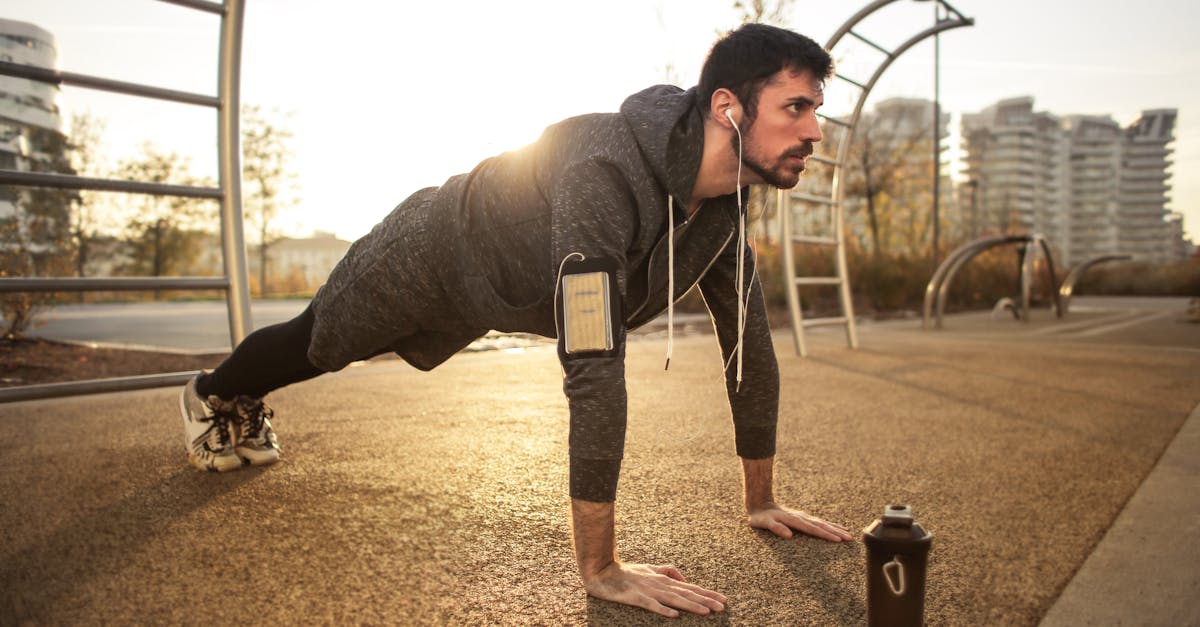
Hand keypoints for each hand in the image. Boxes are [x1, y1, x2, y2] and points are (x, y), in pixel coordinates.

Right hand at [583, 561, 727, 618]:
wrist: (603, 572)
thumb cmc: (627, 572)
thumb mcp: (650, 568)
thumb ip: (668, 571)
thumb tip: (684, 578)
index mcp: (665, 579)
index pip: (691, 587)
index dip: (707, 594)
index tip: (724, 600)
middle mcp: (660, 584)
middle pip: (687, 594)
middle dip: (706, 600)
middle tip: (723, 607)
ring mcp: (649, 591)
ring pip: (674, 599)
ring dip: (691, 605)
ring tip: (707, 612)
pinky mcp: (636, 597)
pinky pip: (651, 605)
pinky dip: (663, 610)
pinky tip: (674, 615)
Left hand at [748, 502, 853, 541]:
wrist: (760, 503)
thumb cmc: (760, 517)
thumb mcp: (764, 523)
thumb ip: (776, 528)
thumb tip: (789, 535)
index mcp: (794, 520)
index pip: (812, 529)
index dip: (825, 535)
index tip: (838, 540)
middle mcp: (801, 517)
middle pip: (821, 525)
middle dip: (836, 532)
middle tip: (850, 538)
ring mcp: (803, 516)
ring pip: (823, 523)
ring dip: (836, 528)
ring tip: (848, 534)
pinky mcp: (803, 517)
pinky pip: (820, 522)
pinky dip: (830, 525)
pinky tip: (838, 527)